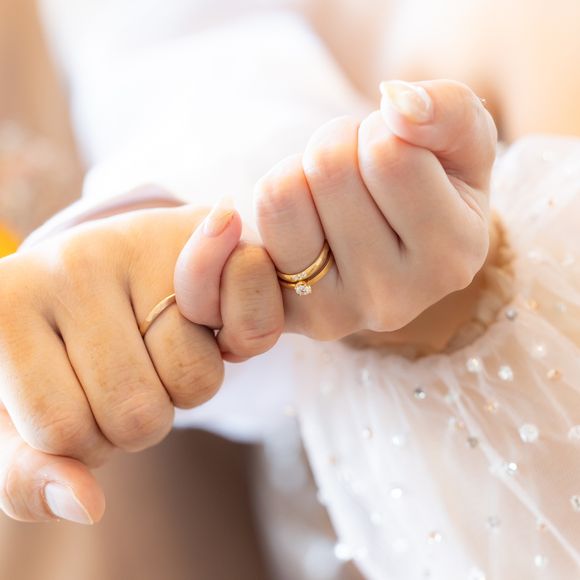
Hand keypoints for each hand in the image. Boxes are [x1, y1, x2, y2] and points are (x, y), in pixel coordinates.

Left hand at [0, 205, 232, 522]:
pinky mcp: (200, 237)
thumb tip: (87, 505)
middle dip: (144, 414)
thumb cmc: (60, 351)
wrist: (106, 267)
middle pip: (137, 413)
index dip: (89, 440)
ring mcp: (137, 244)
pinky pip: (246, 328)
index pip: (65, 435)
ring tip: (165, 342)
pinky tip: (211, 318)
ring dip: (187, 384)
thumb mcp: (23, 418)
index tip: (85, 396)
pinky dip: (242, 341)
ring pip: (194, 382)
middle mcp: (63, 264)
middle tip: (132, 369)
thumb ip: (30, 475)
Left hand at [177, 80, 496, 343]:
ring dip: (296, 173)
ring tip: (324, 195)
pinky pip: (232, 250)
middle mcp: (393, 300)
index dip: (379, 129)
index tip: (391, 148)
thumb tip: (398, 104)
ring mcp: (333, 315)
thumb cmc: (427, 184)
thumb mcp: (461, 141)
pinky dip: (246, 213)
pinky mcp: (283, 317)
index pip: (388, 156)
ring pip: (279, 197)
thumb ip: (449, 112)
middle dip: (335, 145)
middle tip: (354, 168)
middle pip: (328, 170)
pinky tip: (284, 220)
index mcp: (450, 257)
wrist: (390, 240)